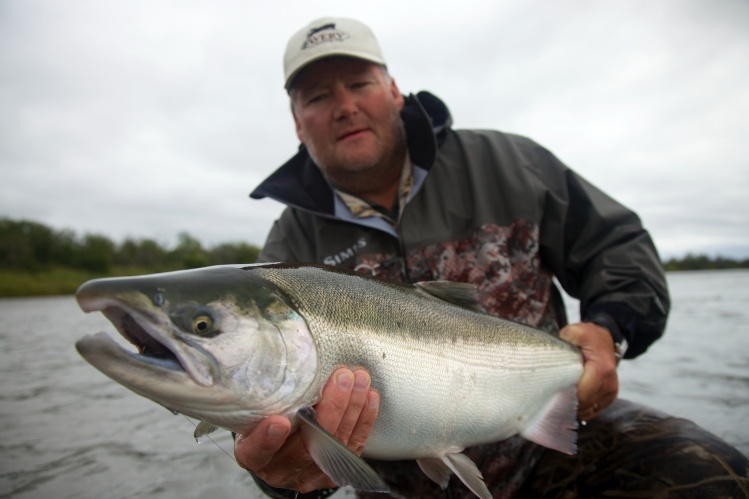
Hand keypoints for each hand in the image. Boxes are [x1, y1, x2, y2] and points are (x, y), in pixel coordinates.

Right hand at [234, 367, 379, 492]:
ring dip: (352, 408)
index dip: (266, 440)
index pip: (255, 453)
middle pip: (306, 448)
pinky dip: (364, 420)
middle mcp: (281, 470)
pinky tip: (369, 397)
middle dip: (330, 410)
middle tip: (341, 377)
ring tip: (359, 379)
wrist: (280, 453)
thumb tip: (276, 359)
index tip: (278, 422)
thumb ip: (262, 397)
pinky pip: (353, 447)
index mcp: (252, 456)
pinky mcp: (334, 471)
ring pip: (335, 445)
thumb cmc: (263, 422)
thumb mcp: (253, 413)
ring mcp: (310, 475)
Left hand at [560, 322, 618, 420]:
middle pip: (586, 403)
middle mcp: (609, 383)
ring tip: (560, 397)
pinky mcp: (609, 397)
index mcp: (601, 369)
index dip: (567, 396)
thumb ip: (566, 339)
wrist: (604, 339)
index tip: (553, 392)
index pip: (584, 393)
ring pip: (589, 410)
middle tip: (552, 396)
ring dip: (574, 407)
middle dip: (568, 402)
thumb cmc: (587, 336)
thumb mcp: (575, 332)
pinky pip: (594, 411)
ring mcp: (611, 391)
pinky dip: (581, 409)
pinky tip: (570, 400)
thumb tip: (556, 353)